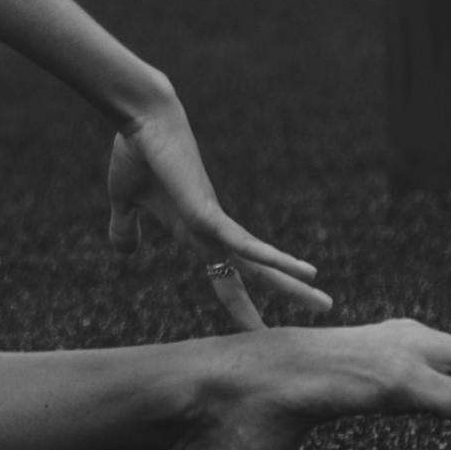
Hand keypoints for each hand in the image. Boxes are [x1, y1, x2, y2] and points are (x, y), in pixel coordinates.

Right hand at [101, 99, 331, 326]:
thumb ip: (126, 227)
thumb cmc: (135, 154)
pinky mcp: (208, 212)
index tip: (261, 328)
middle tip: (326, 307)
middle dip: (289, 293)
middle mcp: (212, 231)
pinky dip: (268, 258)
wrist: (141, 121)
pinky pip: (242, 243)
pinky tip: (297, 269)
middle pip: (257, 273)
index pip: (225, 276)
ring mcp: (213, 223)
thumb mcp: (125, 201)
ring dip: (293, 284)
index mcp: (194, 233)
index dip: (242, 304)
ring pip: (260, 263)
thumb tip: (125, 252)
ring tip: (325, 302)